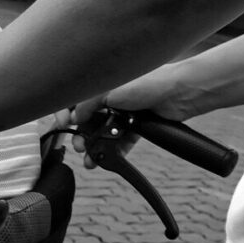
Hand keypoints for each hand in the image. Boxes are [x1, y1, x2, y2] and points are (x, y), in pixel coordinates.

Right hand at [70, 67, 186, 168]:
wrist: (181, 92)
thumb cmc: (148, 83)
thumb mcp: (110, 91)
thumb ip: (88, 104)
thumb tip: (73, 118)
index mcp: (101, 85)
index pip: (75, 100)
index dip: (65, 113)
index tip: (62, 125)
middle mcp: (110, 99)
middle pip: (87, 120)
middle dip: (80, 135)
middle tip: (79, 146)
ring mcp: (123, 113)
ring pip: (103, 133)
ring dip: (95, 147)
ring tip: (91, 159)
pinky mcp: (136, 127)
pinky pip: (121, 142)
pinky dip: (113, 151)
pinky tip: (107, 159)